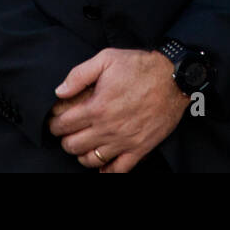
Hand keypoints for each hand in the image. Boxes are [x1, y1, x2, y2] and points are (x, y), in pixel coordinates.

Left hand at [49, 48, 187, 172]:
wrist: (175, 78)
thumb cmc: (141, 66)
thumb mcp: (107, 58)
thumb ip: (79, 74)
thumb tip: (59, 91)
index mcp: (97, 107)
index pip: (63, 125)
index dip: (54, 124)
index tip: (55, 120)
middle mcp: (107, 128)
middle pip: (72, 145)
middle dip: (65, 139)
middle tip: (68, 132)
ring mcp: (123, 141)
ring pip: (90, 160)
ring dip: (81, 154)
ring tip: (83, 144)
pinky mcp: (139, 148)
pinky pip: (117, 170)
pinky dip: (106, 171)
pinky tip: (102, 163)